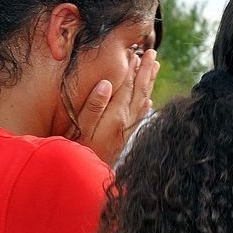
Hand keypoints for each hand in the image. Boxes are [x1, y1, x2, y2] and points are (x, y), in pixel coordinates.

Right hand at [76, 49, 159, 165]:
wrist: (84, 179)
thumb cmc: (77, 151)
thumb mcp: (80, 127)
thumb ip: (93, 106)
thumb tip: (106, 83)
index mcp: (115, 116)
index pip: (126, 87)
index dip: (131, 69)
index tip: (136, 53)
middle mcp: (126, 122)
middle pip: (139, 91)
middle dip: (146, 71)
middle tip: (152, 53)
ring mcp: (127, 130)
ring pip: (142, 101)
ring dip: (148, 83)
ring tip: (155, 67)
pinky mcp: (124, 139)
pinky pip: (139, 118)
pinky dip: (145, 107)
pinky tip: (149, 102)